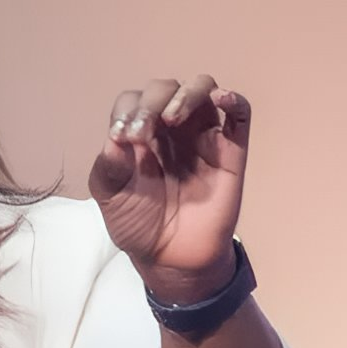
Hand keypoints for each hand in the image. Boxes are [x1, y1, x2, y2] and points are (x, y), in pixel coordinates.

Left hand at [88, 75, 250, 298]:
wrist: (171, 259)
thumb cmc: (139, 224)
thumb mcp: (110, 198)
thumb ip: (107, 169)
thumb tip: (115, 139)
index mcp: (140, 132)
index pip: (133, 100)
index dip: (127, 110)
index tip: (122, 139)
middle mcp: (170, 127)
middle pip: (165, 88)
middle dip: (151, 103)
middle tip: (142, 133)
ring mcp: (202, 135)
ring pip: (202, 88)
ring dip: (186, 94)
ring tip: (171, 117)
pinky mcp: (230, 149)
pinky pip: (239, 112)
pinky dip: (233, 98)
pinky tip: (220, 99)